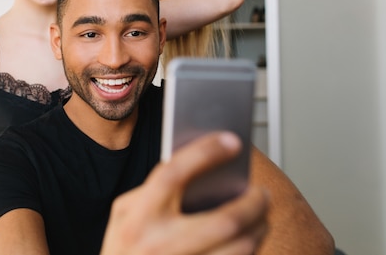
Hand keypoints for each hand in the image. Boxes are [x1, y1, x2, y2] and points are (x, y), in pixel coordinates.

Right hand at [100, 132, 268, 254]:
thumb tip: (201, 167)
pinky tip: (250, 238)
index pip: (172, 175)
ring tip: (261, 215)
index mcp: (137, 219)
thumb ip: (153, 190)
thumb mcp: (124, 215)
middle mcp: (159, 246)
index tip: (232, 140)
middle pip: (224, 221)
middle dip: (253, 203)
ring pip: (239, 249)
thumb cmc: (124, 248)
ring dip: (258, 229)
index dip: (204, 153)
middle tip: (261, 192)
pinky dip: (250, 249)